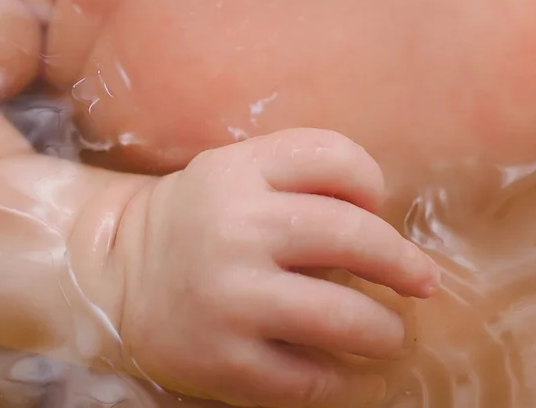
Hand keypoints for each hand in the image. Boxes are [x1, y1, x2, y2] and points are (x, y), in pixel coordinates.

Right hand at [80, 129, 438, 407]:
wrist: (113, 280)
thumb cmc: (200, 224)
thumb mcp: (234, 173)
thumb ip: (299, 175)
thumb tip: (387, 220)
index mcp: (238, 172)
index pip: (335, 158)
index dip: (371, 183)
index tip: (377, 210)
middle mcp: (235, 229)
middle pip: (352, 235)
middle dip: (402, 263)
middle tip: (422, 282)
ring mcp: (230, 298)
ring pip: (343, 315)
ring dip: (384, 330)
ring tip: (390, 334)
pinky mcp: (226, 360)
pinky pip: (311, 377)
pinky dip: (342, 377)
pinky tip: (346, 369)